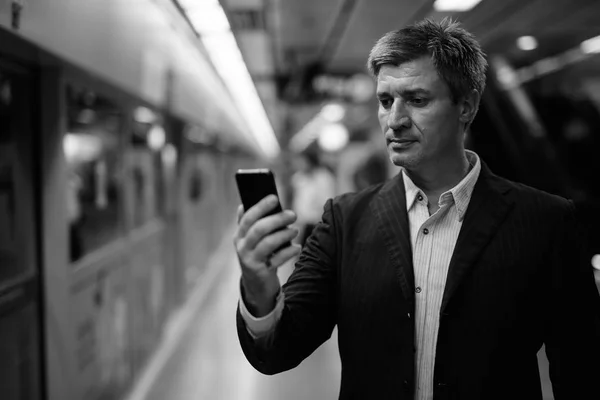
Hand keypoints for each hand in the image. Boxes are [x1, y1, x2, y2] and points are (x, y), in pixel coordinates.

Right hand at [234, 195, 300, 315]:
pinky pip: (277, 259)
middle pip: (259, 229)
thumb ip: (249, 224)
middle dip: (277, 219)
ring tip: (295, 231)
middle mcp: (242, 247)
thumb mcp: (250, 240)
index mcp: (239, 235)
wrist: (256, 285)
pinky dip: (289, 252)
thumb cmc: (258, 256)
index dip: (261, 206)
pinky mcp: (261, 272)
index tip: (274, 198)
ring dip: (284, 234)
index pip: (248, 217)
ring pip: (268, 243)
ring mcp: (250, 260)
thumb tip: (244, 204)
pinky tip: (297, 248)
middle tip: (292, 214)